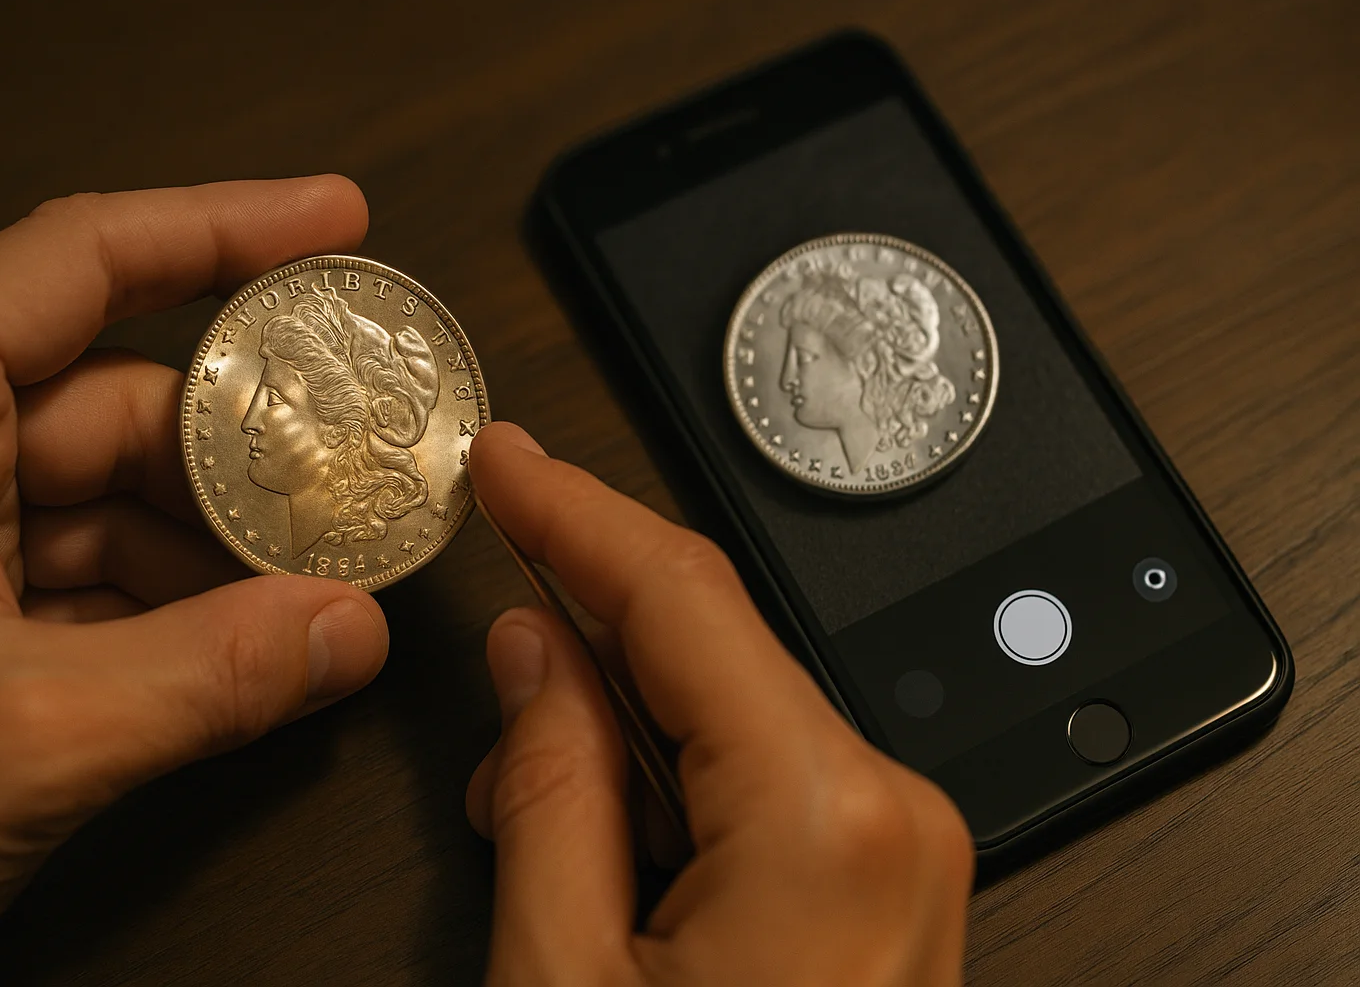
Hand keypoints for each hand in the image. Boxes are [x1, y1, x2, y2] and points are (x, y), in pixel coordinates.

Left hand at [0, 179, 389, 981]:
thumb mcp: (12, 739)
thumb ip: (206, 678)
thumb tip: (348, 632)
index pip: (79, 263)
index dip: (220, 227)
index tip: (334, 220)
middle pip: (125, 400)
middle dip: (254, 452)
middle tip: (360, 487)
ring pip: (120, 500)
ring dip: (225, 552)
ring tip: (317, 596)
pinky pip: (97, 578)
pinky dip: (179, 611)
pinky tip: (248, 649)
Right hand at [466, 423, 973, 984]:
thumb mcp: (565, 979)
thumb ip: (548, 793)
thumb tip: (535, 652)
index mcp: (823, 822)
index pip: (682, 598)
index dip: (576, 514)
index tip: (509, 465)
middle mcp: (891, 818)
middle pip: (713, 650)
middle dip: (587, 648)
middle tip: (496, 686)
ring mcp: (904, 855)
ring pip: (735, 716)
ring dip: (626, 737)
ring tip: (538, 826)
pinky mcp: (889, 888)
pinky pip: (769, 784)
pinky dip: (678, 792)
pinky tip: (614, 857)